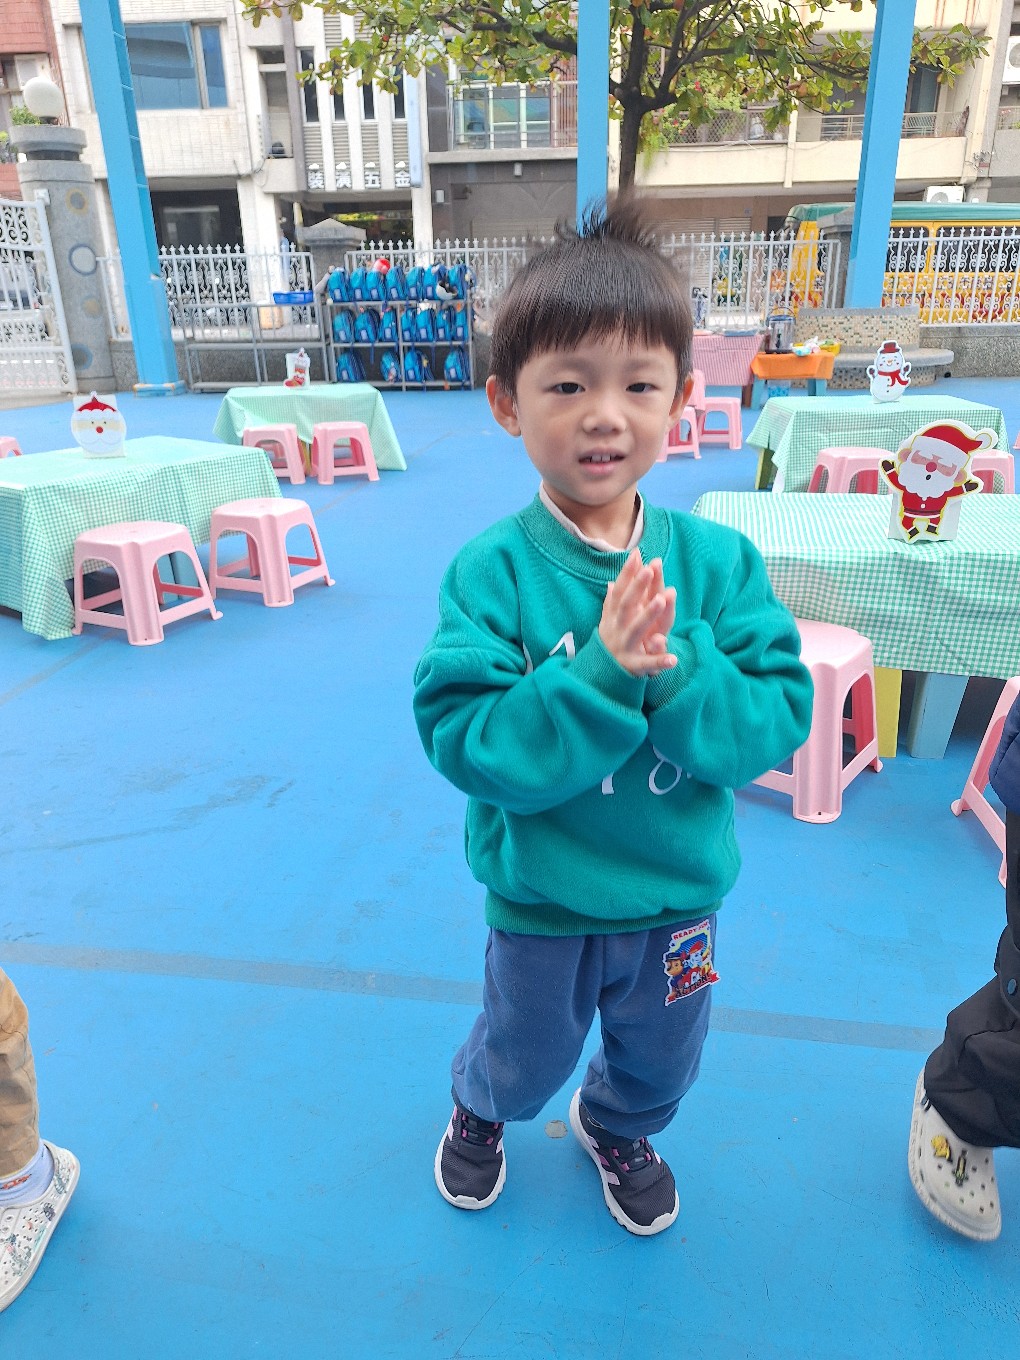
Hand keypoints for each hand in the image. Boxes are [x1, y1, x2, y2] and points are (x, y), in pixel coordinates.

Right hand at [599, 551, 677, 676]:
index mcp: (614, 616)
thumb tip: (612, 581)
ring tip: (661, 599)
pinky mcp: (634, 665)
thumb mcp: (609, 620)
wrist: (600, 675)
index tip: (636, 555)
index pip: (620, 590)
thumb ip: (613, 600)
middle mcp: (618, 628)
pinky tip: (674, 659)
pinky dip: (660, 662)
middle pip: (627, 605)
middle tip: (650, 569)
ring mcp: (625, 646)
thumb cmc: (611, 640)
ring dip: (648, 614)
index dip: (627, 573)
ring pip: (636, 629)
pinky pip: (648, 664)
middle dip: (638, 587)